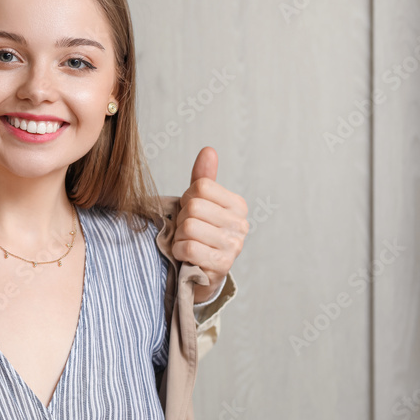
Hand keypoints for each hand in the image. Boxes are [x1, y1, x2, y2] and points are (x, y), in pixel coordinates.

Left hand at [172, 147, 248, 304]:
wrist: (201, 269)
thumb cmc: (200, 231)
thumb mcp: (200, 202)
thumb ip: (203, 177)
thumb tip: (208, 150)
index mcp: (237, 205)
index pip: (201, 186)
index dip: (187, 198)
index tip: (191, 211)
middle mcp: (241, 224)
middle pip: (193, 206)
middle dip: (182, 218)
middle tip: (187, 229)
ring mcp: (234, 246)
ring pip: (189, 227)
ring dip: (179, 236)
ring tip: (188, 241)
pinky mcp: (222, 265)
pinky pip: (188, 247)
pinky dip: (178, 250)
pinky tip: (185, 254)